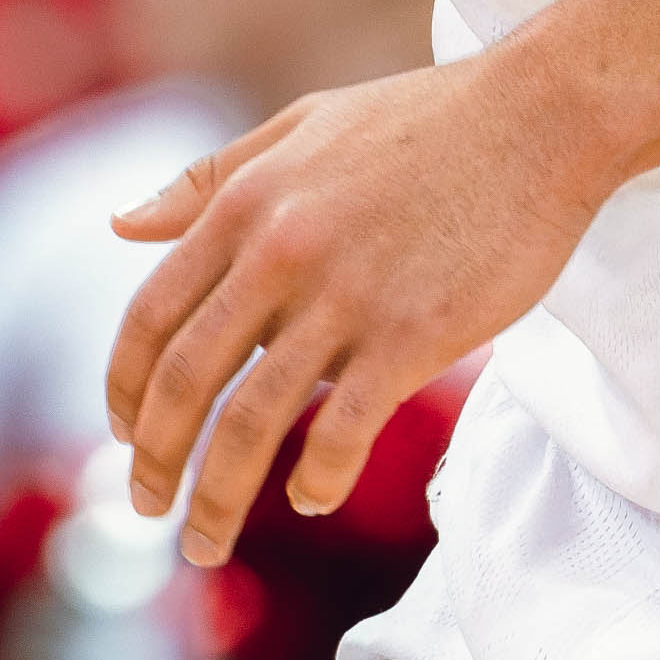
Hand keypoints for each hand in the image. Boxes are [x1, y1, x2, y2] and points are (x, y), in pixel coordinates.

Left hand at [104, 60, 623, 556]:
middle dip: (156, 462)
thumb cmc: (424, 122)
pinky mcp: (413, 335)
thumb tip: (118, 224)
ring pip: (252, 422)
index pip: (152, 318)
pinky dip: (317, 479)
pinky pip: (345, 431)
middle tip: (150, 512)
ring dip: (218, 497)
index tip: (127, 437)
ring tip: (207, 543)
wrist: (541, 117)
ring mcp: (345, 298)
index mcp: (244, 205)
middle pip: (187, 383)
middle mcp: (278, 253)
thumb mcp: (300, 128)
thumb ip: (207, 179)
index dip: (126, 389)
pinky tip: (311, 498)